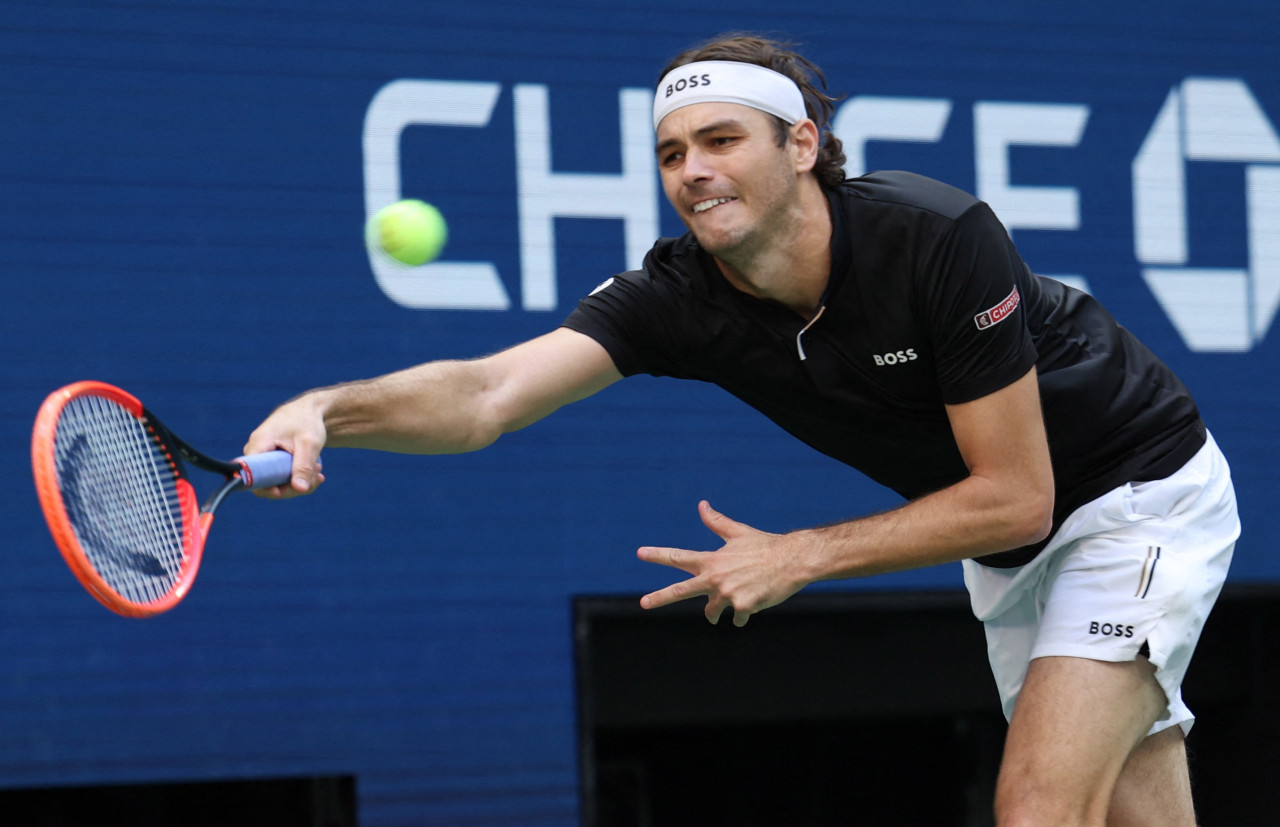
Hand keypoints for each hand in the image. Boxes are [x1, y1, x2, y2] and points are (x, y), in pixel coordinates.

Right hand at [242, 394, 327, 497]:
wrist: (309, 412)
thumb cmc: (307, 422)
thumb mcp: (309, 443)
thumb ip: (304, 466)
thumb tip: (300, 490)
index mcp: (259, 443)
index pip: (248, 472)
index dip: (261, 486)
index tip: (280, 492)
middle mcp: (256, 452)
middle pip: (264, 483)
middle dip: (291, 486)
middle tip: (316, 475)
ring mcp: (263, 459)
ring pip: (275, 484)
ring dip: (299, 482)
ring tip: (318, 469)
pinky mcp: (272, 463)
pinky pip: (282, 479)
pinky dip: (299, 479)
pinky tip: (316, 473)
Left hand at [637, 501, 807, 626]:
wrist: (792, 560)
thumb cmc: (765, 545)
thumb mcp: (738, 532)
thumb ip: (716, 522)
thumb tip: (701, 505)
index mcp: (712, 560)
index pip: (679, 557)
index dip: (658, 555)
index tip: (640, 553)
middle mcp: (715, 578)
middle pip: (681, 590)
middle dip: (660, 597)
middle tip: (643, 603)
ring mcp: (728, 594)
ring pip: (712, 612)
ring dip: (717, 611)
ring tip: (731, 602)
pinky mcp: (743, 607)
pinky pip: (736, 619)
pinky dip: (743, 615)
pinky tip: (754, 603)